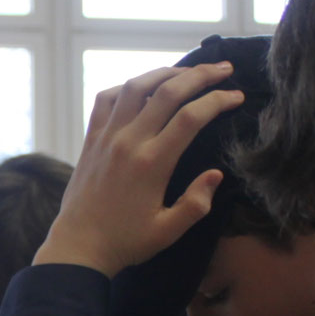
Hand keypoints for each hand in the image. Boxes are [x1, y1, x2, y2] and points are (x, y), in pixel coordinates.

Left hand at [34, 62, 244, 277]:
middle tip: (223, 68)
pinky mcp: (91, 139)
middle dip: (199, 75)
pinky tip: (143, 86)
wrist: (78, 246)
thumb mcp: (168, 231)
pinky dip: (127, 86)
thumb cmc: (126, 242)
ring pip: (136, 86)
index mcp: (152, 163)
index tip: (236, 96)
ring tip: (187, 70)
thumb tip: (215, 174)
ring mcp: (106, 136)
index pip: (191, 117)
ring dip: (164, 72)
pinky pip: (106, 99)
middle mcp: (128, 142)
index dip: (217, 101)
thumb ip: (196, 203)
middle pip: (167, 92)